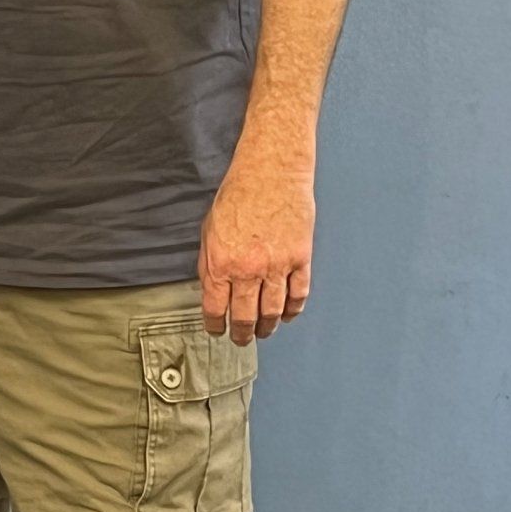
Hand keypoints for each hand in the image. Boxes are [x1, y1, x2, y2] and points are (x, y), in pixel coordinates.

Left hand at [199, 149, 316, 342]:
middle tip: (242, 339)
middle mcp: (248, 270)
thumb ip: (210, 263)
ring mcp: (277, 266)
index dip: (215, 326)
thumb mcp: (209, 230)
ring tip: (263, 331)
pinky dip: (293, 309)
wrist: (271, 172)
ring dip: (267, 326)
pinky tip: (288, 315)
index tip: (217, 331)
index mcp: (220, 263)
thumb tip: (213, 291)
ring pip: (273, 311)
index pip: (215, 309)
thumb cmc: (239, 195)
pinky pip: (299, 294)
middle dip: (242, 334)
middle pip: (245, 317)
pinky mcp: (300, 258)